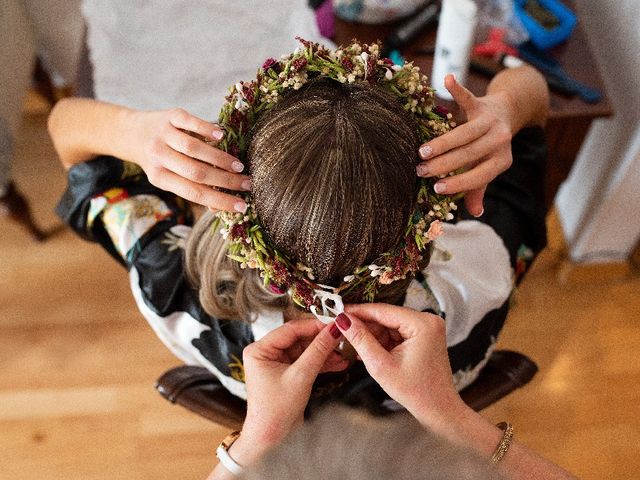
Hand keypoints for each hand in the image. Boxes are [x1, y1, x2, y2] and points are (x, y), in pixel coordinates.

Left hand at [124, 108, 250, 211]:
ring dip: (220, 159)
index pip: (194, 193)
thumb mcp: (169, 178)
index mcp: (160, 178)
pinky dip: (206, 129)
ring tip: (239, 165)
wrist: (132, 133)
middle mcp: (159, 157)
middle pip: (196, 172)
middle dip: (225, 180)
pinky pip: (189, 122)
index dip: (219, 200)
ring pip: (193, 149)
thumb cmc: (159, 161)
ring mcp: (163, 135)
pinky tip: (222, 136)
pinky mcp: (170, 116)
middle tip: (247, 184)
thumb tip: (218, 209)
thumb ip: (193, 190)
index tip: (242, 206)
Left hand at [230, 319, 346, 464]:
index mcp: (259, 350)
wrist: (271, 440)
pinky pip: (305, 362)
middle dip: (321, 340)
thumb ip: (318, 351)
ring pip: (305, 350)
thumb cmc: (275, 411)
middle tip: (342, 336)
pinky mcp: (286, 374)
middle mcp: (265, 353)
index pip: (290, 329)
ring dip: (324, 352)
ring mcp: (276, 364)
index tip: (334, 323)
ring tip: (344, 352)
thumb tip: (334, 330)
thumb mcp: (300, 376)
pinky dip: (321, 363)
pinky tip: (338, 363)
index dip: (314, 326)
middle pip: (299, 339)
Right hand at [337, 304, 466, 431]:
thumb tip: (343, 320)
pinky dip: (382, 340)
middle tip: (342, 330)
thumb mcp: (381, 365)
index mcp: (422, 324)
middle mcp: (427, 320)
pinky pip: (397, 332)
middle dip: (364, 325)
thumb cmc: (416, 392)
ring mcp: (426, 328)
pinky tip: (368, 349)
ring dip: (372, 335)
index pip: (382, 310)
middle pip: (386, 316)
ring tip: (355, 346)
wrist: (438, 410)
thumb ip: (360, 339)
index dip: (358, 311)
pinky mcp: (423, 337)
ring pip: (389, 324)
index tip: (338, 312)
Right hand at [417, 74, 514, 216]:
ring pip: (464, 133)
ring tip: (422, 152)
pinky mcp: (481, 103)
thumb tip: (476, 213)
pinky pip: (468, 97)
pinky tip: (445, 80)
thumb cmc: (491, 146)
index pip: (478, 176)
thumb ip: (479, 188)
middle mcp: (499, 141)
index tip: (436, 188)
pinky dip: (457, 89)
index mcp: (501, 161)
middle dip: (443, 165)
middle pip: (468, 155)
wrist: (509, 112)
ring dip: (442, 143)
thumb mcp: (488, 167)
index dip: (458, 184)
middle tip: (420, 171)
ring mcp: (490, 121)